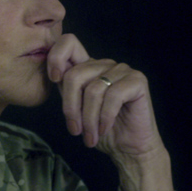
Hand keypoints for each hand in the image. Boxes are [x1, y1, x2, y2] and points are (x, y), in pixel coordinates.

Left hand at [47, 34, 162, 157]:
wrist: (127, 148)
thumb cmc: (99, 129)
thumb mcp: (75, 106)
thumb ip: (66, 87)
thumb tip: (54, 74)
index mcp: (86, 66)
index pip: (68, 42)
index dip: (56, 57)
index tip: (54, 79)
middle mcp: (103, 64)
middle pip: (74, 75)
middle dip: (71, 107)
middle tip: (75, 130)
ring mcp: (121, 69)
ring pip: (93, 90)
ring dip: (88, 119)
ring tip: (89, 136)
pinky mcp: (137, 80)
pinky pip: (113, 96)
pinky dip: (105, 117)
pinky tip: (104, 129)